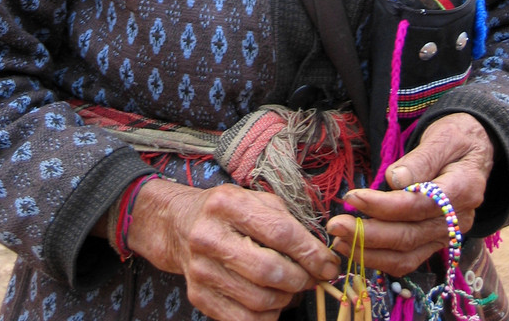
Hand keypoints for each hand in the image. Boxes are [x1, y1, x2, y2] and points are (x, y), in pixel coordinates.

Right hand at [127, 179, 340, 320]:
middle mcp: (210, 236)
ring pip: (260, 300)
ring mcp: (201, 269)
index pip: (280, 233)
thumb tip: (321, 257)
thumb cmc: (228, 211)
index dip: (311, 253)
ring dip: (287, 299)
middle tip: (312, 278)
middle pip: (270, 271)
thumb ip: (287, 221)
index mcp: (228, 204)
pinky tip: (272, 300)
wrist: (179, 224)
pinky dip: (268, 316)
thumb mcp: (255, 199)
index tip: (329, 264)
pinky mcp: (198, 296)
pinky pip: (244, 320)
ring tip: (291, 287)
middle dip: (301, 279)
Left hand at [326, 113, 493, 276]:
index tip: (353, 197)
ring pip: (408, 255)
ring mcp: (448, 235)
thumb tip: (395, 179)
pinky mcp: (436, 241)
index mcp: (463, 189)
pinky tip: (356, 250)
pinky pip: (409, 259)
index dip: (384, 205)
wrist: (475, 150)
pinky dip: (381, 259)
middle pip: (410, 235)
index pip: (420, 205)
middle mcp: (458, 220)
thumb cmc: (456, 138)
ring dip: (370, 252)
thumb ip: (421, 159)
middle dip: (369, 234)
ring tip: (339, 242)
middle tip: (335, 225)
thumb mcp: (442, 137)